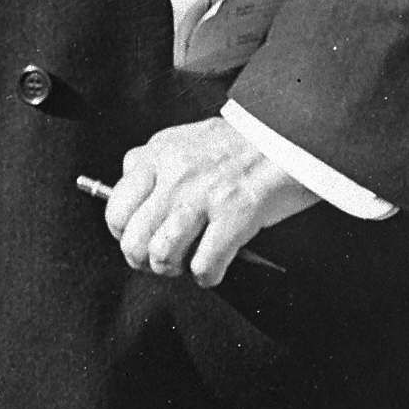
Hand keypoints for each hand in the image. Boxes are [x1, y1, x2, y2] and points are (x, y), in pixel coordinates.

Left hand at [105, 114, 316, 286]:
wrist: (293, 133)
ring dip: (174, 269)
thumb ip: (156, 163)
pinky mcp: (235, 214)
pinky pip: (203, 265)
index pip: (115, 207)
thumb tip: (130, 192)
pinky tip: (214, 267)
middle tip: (162, 260)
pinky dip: (207, 275)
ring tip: (187, 263)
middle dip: (145, 260)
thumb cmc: (245, 142)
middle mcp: (175, 174)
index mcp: (159, 154)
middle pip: (133, 239)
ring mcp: (204, 194)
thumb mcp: (187, 139)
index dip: (123, 234)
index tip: (138, 240)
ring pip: (162, 255)